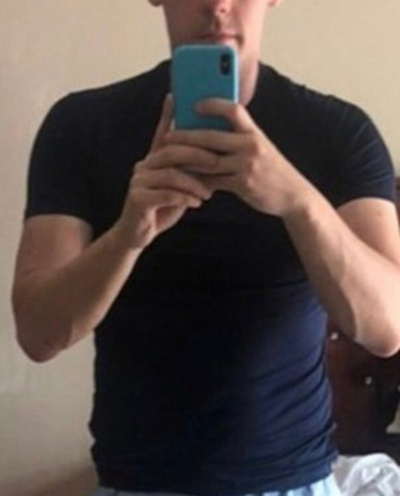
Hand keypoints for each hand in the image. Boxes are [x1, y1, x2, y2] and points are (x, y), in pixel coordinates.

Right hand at [114, 95, 214, 249]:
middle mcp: (143, 166)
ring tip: (208, 194)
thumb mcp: (178, 188)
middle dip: (197, 155)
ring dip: (194, 183)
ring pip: (171, 174)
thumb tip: (212, 158)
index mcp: (153, 161)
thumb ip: (188, 173)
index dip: (167, 114)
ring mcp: (138, 181)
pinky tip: (196, 203)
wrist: (138, 234)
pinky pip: (166, 194)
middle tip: (217, 162)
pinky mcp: (137, 199)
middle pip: (171, 151)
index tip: (175, 96)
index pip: (162, 134)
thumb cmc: (161, 209)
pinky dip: (185, 197)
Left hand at [165, 99, 312, 217]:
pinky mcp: (242, 184)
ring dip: (187, 160)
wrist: (294, 195)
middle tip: (167, 135)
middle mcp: (250, 146)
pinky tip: (186, 180)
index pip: (233, 110)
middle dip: (186, 136)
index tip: (194, 104)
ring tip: (170, 157)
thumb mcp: (262, 148)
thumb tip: (211, 132)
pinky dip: (198, 180)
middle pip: (211, 137)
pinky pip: (214, 181)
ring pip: (208, 161)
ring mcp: (246, 166)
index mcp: (254, 133)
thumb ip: (240, 139)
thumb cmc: (273, 170)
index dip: (213, 105)